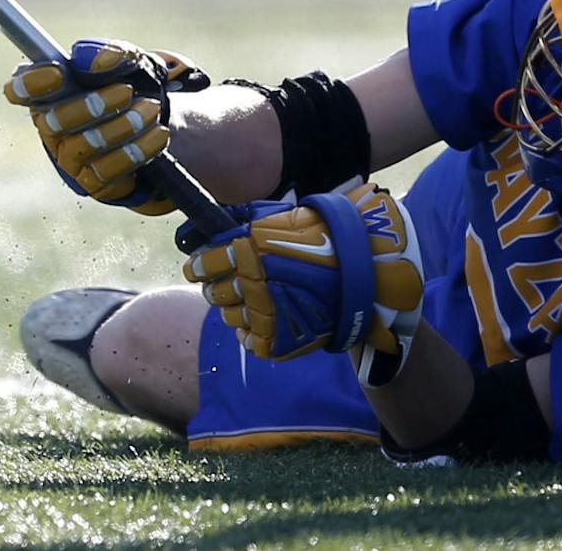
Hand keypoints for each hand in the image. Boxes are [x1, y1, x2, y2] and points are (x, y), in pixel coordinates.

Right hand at [5, 40, 207, 214]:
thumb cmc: (129, 83)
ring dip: (123, 125)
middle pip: (55, 120)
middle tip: (127, 91)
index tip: (61, 73)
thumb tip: (97, 61)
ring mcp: (69, 158)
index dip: (32, 83)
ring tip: (151, 109)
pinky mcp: (93, 182)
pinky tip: (157, 134)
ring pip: (84, 146)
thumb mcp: (125, 61)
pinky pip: (108, 171)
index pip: (20, 89)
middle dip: (94, 104)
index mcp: (49, 91)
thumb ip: (109, 53)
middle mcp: (51, 127)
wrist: (156, 121)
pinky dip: (137, 150)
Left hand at [181, 183, 424, 386]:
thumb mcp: (281, 219)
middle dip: (215, 288)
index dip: (199, 266)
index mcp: (250, 251)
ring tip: (243, 303)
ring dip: (231, 310)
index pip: (206, 263)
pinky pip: (250, 342)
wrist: (364, 273)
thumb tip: (215, 222)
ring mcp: (267, 313)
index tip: (196, 268)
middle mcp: (253, 282)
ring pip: (229, 317)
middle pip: (215, 293)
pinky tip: (252, 326)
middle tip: (220, 285)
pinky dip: (247, 335)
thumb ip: (246, 220)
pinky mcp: (282, 338)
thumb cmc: (322, 238)